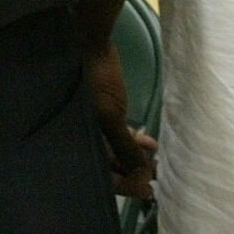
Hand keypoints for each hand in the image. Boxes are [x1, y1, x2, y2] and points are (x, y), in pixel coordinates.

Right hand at [85, 38, 156, 198]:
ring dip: (136, 158)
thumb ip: (125, 146)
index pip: (99, 175)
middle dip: (132, 173)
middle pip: (107, 166)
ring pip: (115, 152)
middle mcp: (82, 137)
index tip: (148, 188)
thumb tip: (142, 175)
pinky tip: (150, 143)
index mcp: (76, 140)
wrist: (90, 45)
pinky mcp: (102, 114)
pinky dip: (134, 142)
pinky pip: (118, 136)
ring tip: (157, 163)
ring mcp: (92, 126)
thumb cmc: (95, 79)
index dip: (124, 184)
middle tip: (157, 176)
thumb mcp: (109, 114)